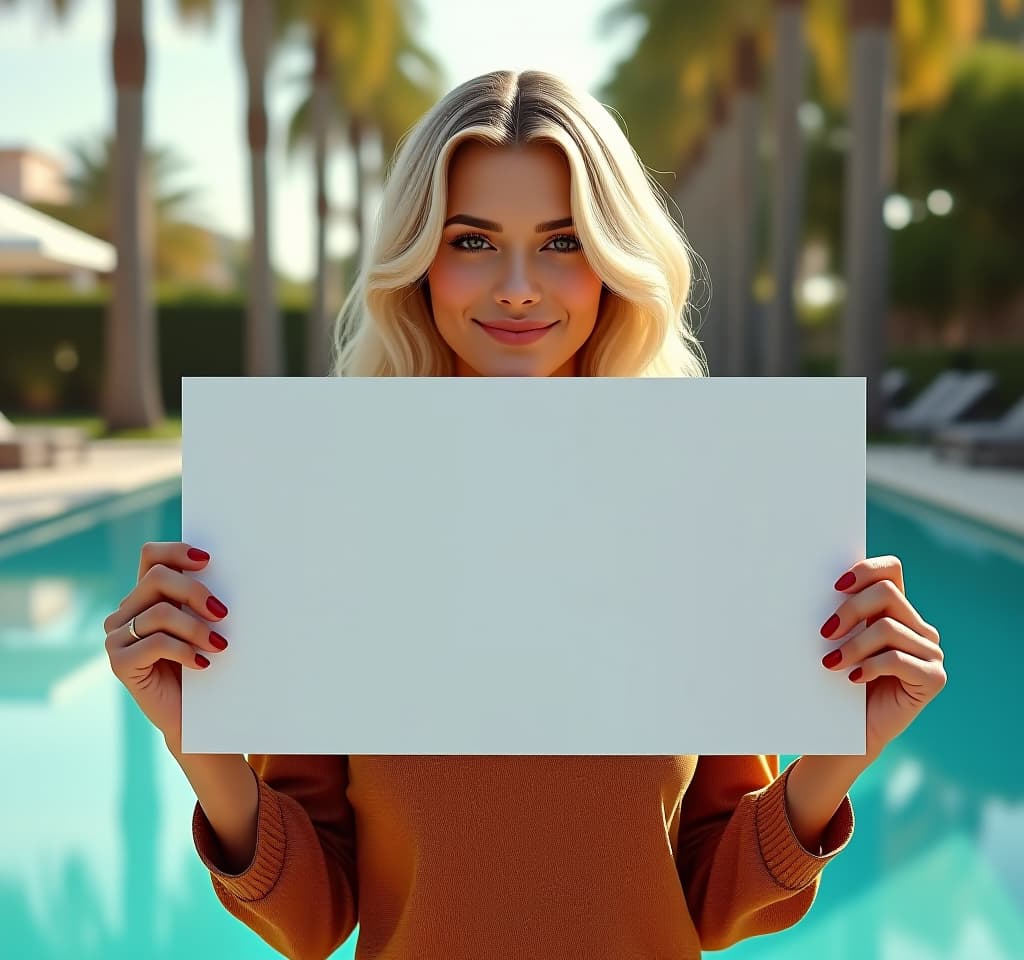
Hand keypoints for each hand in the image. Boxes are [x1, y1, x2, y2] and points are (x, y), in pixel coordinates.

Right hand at [103, 542, 229, 751]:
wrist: (195, 717)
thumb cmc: (205, 664)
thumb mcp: (204, 624)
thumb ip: (201, 599)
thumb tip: (222, 570)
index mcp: (145, 596)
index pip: (151, 556)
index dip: (177, 552)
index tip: (208, 561)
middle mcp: (125, 612)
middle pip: (158, 579)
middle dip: (195, 592)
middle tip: (223, 613)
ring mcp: (116, 637)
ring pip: (161, 613)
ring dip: (197, 628)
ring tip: (219, 645)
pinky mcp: (118, 662)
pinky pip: (156, 643)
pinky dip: (185, 651)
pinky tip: (202, 664)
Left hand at [820, 555, 945, 760]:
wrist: (847, 733)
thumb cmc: (834, 684)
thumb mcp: (834, 643)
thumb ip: (835, 615)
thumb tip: (805, 585)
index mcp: (895, 610)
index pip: (891, 570)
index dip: (865, 570)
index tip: (835, 586)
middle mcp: (917, 626)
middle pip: (886, 594)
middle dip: (850, 610)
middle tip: (824, 632)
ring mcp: (930, 652)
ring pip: (888, 627)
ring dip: (853, 645)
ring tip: (830, 663)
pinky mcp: (933, 677)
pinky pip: (899, 659)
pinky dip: (870, 666)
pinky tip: (853, 678)